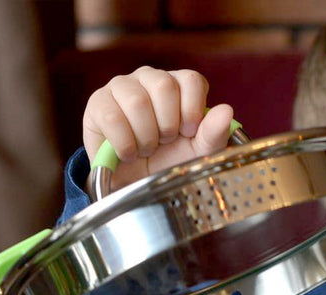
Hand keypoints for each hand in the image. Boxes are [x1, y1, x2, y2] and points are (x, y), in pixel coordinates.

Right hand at [82, 66, 233, 191]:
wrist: (137, 184)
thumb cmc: (170, 162)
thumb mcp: (198, 152)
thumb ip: (214, 134)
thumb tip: (227, 111)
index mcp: (178, 86)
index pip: (191, 80)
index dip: (192, 110)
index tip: (189, 133)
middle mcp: (150, 79)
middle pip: (164, 85)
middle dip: (168, 124)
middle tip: (165, 142)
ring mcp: (121, 87)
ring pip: (137, 101)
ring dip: (146, 136)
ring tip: (146, 149)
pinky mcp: (98, 103)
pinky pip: (112, 117)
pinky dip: (126, 144)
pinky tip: (129, 153)